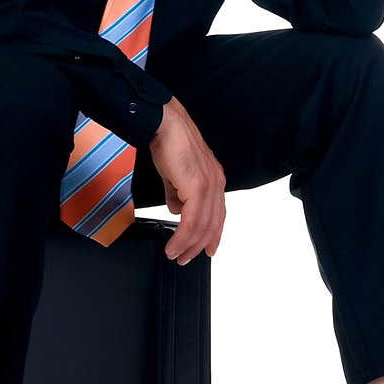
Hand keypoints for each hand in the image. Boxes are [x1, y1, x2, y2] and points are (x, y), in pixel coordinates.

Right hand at [149, 96, 225, 264]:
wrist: (165, 124)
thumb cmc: (170, 142)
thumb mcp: (176, 174)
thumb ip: (177, 193)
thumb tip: (176, 210)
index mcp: (214, 179)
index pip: (218, 214)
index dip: (213, 235)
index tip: (207, 250)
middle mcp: (216, 183)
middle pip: (212, 224)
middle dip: (198, 246)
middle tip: (184, 258)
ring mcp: (209, 185)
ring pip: (202, 225)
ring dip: (187, 245)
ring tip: (175, 254)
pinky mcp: (197, 186)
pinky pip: (192, 220)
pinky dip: (182, 236)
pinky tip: (174, 243)